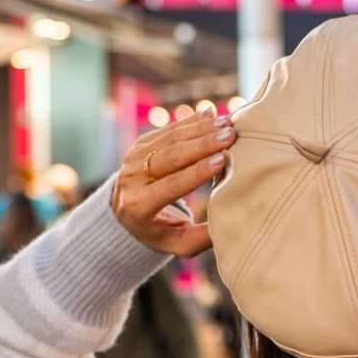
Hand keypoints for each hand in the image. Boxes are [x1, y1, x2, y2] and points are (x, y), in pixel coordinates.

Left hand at [113, 112, 234, 257]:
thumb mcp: (178, 242)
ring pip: (170, 138)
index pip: (171, 185)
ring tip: (227, 124)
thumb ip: (202, 238)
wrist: (126, 211)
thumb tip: (231, 224)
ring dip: (201, 129)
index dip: (197, 172)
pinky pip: (168, 129)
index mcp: (138, 206)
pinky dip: (192, 121)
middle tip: (230, 136)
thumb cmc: (160, 231)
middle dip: (203, 144)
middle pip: (170, 157)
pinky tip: (212, 115)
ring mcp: (133, 158)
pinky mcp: (140, 143)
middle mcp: (131, 179)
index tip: (222, 160)